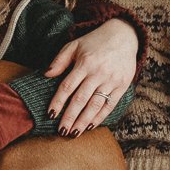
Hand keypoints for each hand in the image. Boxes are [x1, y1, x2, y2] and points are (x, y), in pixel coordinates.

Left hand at [44, 17, 136, 136]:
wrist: (124, 35)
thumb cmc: (95, 42)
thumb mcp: (75, 45)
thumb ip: (60, 60)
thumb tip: (45, 75)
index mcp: (85, 62)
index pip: (68, 86)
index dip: (58, 102)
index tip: (50, 114)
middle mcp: (99, 72)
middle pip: (81, 99)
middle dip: (70, 117)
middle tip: (61, 132)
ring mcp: (112, 80)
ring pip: (95, 105)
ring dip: (83, 121)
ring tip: (74, 133)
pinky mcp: (122, 86)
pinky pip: (110, 105)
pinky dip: (100, 117)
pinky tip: (90, 126)